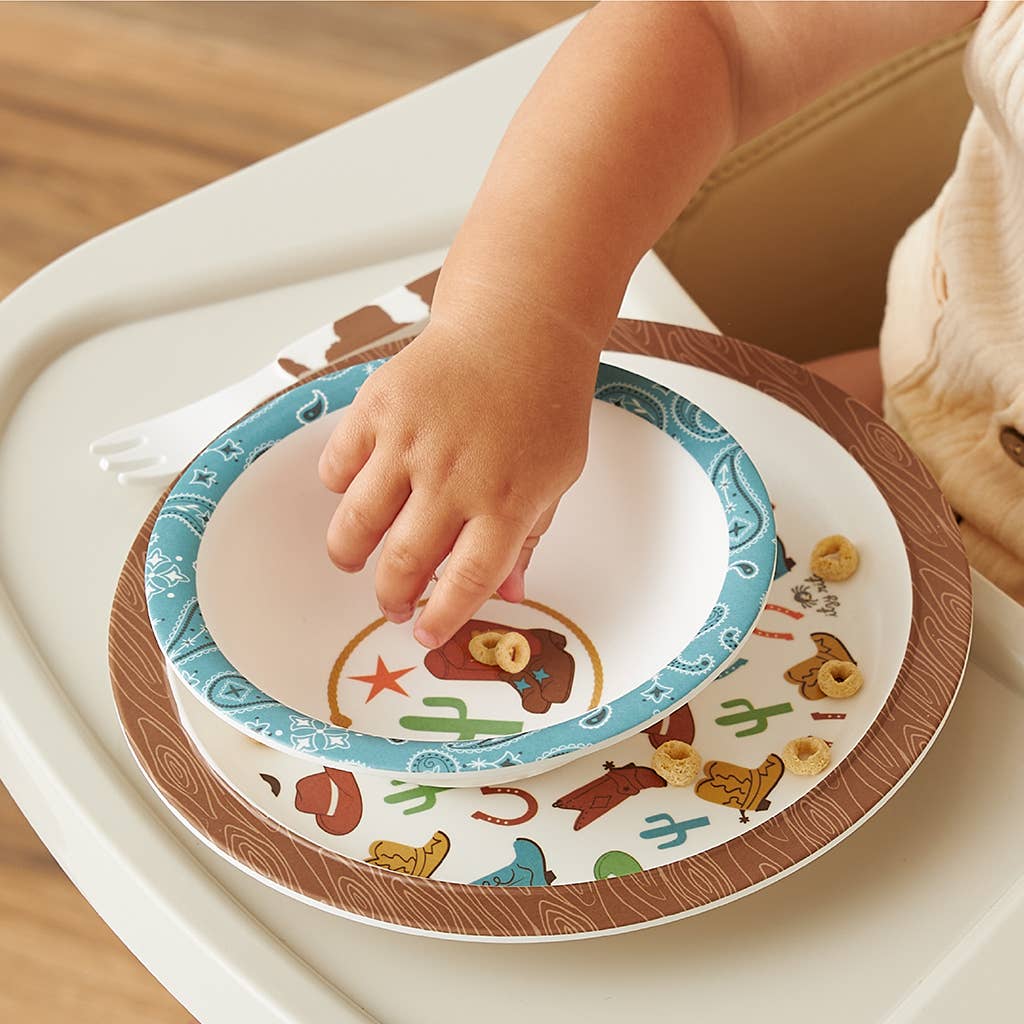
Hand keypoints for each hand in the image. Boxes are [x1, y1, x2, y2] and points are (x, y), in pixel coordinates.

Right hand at [318, 316, 596, 648]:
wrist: (518, 329)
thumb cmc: (544, 405)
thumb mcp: (557, 478)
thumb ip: (530, 537)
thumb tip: (510, 594)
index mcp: (506, 504)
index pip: (464, 583)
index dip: (439, 619)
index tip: (424, 633)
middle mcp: (454, 479)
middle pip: (403, 562)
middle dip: (389, 597)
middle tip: (389, 603)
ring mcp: (410, 442)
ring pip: (357, 524)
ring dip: (349, 553)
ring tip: (354, 559)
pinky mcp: (377, 409)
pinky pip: (337, 467)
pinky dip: (338, 487)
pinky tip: (356, 490)